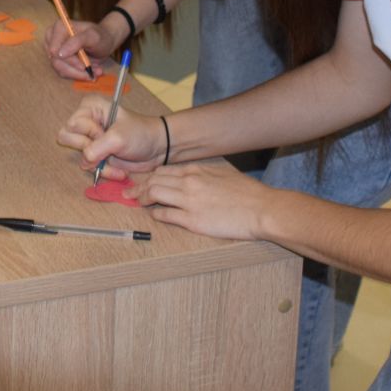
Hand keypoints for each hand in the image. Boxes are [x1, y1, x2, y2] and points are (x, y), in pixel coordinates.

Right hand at [45, 17, 121, 80]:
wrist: (104, 43)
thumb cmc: (99, 37)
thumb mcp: (93, 37)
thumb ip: (77, 42)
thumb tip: (59, 54)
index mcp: (59, 27)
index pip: (56, 50)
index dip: (69, 60)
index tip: (84, 66)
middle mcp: (52, 38)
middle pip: (56, 61)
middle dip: (76, 70)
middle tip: (94, 73)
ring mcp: (54, 50)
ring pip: (60, 69)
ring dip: (79, 74)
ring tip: (95, 72)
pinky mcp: (57, 60)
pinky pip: (64, 72)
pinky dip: (77, 74)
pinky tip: (90, 72)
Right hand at [55, 97, 166, 177]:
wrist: (157, 148)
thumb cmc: (140, 134)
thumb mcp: (119, 138)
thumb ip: (97, 148)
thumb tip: (85, 160)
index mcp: (90, 107)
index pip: (73, 124)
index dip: (88, 133)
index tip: (105, 134)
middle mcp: (87, 121)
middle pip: (68, 138)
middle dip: (89, 149)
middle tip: (107, 147)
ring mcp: (91, 139)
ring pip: (79, 157)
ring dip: (98, 164)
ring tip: (115, 161)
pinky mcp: (96, 154)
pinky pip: (89, 167)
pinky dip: (104, 171)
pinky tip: (119, 170)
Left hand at [126, 163, 272, 241]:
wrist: (261, 208)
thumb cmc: (247, 192)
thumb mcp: (222, 174)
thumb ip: (203, 174)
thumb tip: (189, 176)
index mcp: (196, 170)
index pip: (163, 170)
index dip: (148, 176)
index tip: (140, 181)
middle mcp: (189, 182)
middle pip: (153, 180)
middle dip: (138, 186)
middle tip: (129, 192)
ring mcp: (189, 201)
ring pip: (154, 194)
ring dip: (142, 198)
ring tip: (136, 202)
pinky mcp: (193, 220)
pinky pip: (166, 215)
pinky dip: (155, 214)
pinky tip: (153, 215)